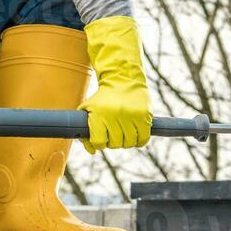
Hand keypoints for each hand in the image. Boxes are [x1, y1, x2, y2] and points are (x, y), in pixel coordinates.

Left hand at [79, 16, 152, 151]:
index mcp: (98, 114)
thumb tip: (92, 151)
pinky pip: (143, 139)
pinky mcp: (144, 116)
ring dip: (126, 141)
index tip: (102, 136)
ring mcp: (131, 115)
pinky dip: (139, 140)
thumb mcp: (89, 110)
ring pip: (129, 143)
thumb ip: (85, 131)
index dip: (100, 142)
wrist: (123, 79)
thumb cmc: (103, 98)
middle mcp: (114, 115)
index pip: (99, 142)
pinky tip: (135, 133)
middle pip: (115, 144)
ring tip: (124, 131)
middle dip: (113, 141)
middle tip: (114, 132)